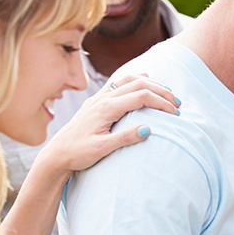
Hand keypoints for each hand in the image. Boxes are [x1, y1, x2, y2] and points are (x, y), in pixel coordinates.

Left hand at [39, 75, 178, 174]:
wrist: (56, 154)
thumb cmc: (77, 154)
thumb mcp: (101, 149)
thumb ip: (125, 138)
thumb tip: (148, 129)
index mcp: (106, 108)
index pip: (141, 97)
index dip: (161, 102)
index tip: (175, 114)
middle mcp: (102, 98)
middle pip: (139, 84)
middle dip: (161, 91)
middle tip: (177, 104)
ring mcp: (98, 98)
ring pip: (129, 80)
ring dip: (150, 83)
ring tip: (166, 92)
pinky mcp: (96, 101)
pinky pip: (119, 83)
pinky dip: (136, 80)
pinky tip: (144, 82)